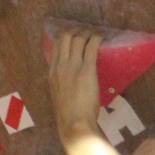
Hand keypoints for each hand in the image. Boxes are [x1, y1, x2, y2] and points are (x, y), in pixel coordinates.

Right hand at [48, 25, 103, 140]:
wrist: (74, 124)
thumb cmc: (69, 115)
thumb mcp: (59, 94)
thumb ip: (62, 81)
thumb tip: (71, 76)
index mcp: (52, 72)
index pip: (55, 44)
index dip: (65, 35)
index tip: (74, 34)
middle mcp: (60, 66)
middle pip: (65, 36)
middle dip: (76, 29)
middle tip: (87, 31)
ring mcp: (73, 67)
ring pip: (78, 38)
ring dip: (88, 32)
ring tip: (96, 33)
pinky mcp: (87, 70)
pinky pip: (91, 46)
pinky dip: (97, 38)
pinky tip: (103, 37)